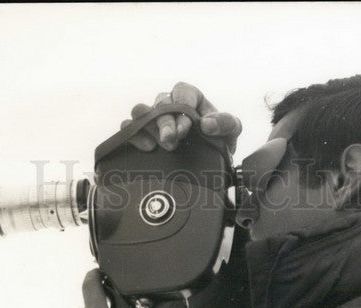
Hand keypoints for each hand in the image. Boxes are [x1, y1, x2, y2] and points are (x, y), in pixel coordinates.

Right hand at [124, 81, 241, 153]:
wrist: (209, 164)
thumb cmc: (218, 141)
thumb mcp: (231, 131)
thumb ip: (225, 123)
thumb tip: (208, 124)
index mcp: (191, 99)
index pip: (182, 92)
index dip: (182, 105)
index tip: (187, 127)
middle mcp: (170, 106)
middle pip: (161, 104)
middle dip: (166, 123)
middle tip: (172, 141)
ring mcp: (155, 120)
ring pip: (141, 112)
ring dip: (147, 127)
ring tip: (157, 146)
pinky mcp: (142, 134)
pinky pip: (129, 128)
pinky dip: (133, 134)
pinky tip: (146, 148)